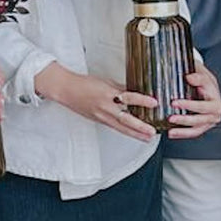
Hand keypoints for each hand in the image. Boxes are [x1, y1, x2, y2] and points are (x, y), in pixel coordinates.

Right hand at [36, 64, 156, 141]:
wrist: (66, 90)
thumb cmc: (84, 84)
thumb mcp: (106, 82)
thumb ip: (121, 88)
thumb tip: (137, 92)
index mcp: (108, 94)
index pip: (128, 97)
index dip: (142, 100)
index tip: (154, 103)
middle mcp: (105, 107)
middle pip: (125, 119)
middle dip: (140, 126)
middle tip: (152, 131)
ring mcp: (101, 116)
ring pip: (121, 127)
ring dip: (135, 134)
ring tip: (147, 138)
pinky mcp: (99, 121)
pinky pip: (114, 127)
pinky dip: (125, 131)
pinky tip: (134, 134)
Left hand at [168, 65, 220, 138]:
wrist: (206, 86)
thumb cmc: (205, 82)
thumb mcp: (203, 75)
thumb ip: (198, 77)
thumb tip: (190, 78)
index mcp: (216, 103)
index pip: (203, 106)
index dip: (189, 105)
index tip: (174, 103)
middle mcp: (215, 114)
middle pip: (200, 120)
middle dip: (184, 120)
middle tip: (171, 117)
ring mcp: (209, 122)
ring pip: (196, 130)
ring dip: (183, 131)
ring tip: (170, 131)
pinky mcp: (202, 126)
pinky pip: (193, 133)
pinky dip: (182, 134)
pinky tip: (172, 133)